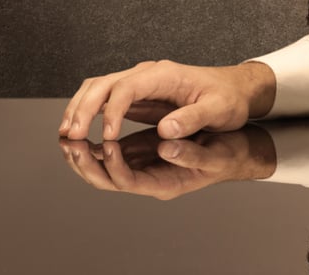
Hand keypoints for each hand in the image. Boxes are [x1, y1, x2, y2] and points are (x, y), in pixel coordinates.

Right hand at [58, 59, 276, 139]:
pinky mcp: (136, 94)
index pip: (127, 87)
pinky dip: (87, 111)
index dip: (112, 112)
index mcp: (165, 74)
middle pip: (103, 83)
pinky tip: (78, 131)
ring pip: (97, 88)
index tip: (106, 137)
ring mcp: (139, 83)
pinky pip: (104, 98)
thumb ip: (193, 118)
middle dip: (83, 109)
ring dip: (79, 109)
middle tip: (71, 137)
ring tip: (67, 136)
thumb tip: (166, 130)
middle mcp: (147, 74)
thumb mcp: (219, 110)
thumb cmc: (228, 99)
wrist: (234, 89)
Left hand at [58, 125, 276, 199]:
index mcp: (167, 183)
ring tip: (70, 134)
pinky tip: (88, 125)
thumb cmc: (230, 154)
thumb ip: (190, 153)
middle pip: (108, 180)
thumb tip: (165, 144)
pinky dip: (97, 141)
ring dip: (86, 153)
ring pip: (105, 167)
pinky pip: (114, 152)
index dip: (113, 164)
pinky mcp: (144, 151)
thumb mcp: (216, 154)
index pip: (128, 181)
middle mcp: (151, 178)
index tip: (108, 143)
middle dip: (86, 163)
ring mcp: (145, 166)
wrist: (238, 151)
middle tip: (71, 142)